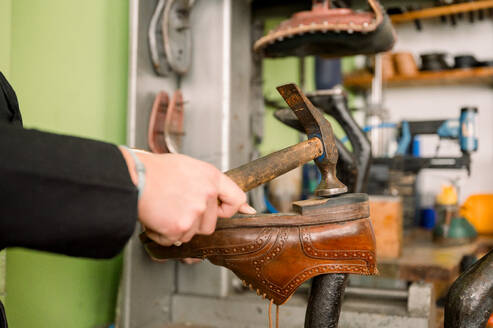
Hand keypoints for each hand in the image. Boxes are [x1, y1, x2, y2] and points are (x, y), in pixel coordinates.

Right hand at [120, 148, 254, 246]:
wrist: (132, 176)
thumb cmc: (155, 170)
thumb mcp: (189, 168)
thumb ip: (211, 184)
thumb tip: (242, 206)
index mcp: (212, 178)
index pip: (236, 199)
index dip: (229, 210)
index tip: (221, 213)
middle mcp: (206, 195)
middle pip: (210, 224)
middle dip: (194, 222)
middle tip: (175, 205)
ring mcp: (194, 212)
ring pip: (191, 234)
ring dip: (177, 228)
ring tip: (163, 208)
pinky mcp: (179, 227)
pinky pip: (173, 240)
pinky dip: (162, 234)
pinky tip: (156, 217)